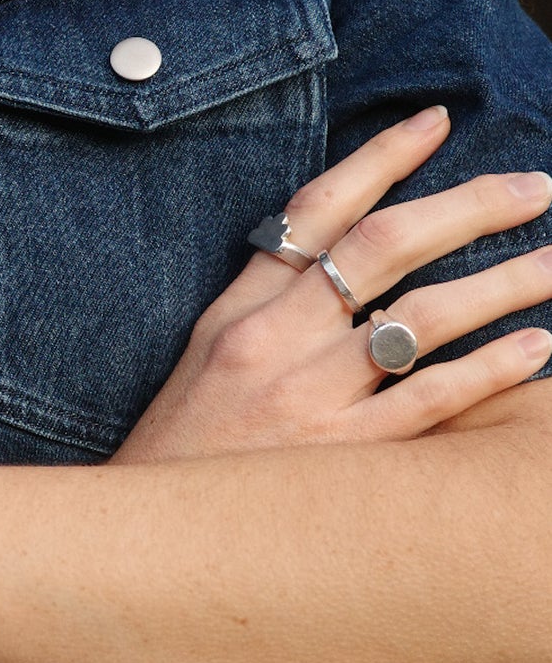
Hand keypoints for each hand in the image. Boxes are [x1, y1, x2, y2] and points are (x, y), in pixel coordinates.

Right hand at [112, 105, 551, 464]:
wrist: (150, 541)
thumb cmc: (185, 450)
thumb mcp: (206, 356)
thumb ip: (266, 300)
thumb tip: (336, 249)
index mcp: (240, 310)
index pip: (316, 212)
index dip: (380, 159)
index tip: (437, 121)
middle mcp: (276, 343)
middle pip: (384, 247)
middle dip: (468, 208)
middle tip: (535, 189)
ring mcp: (311, 399)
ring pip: (422, 317)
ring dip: (502, 282)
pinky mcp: (341, 460)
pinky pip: (431, 400)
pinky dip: (489, 368)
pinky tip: (536, 348)